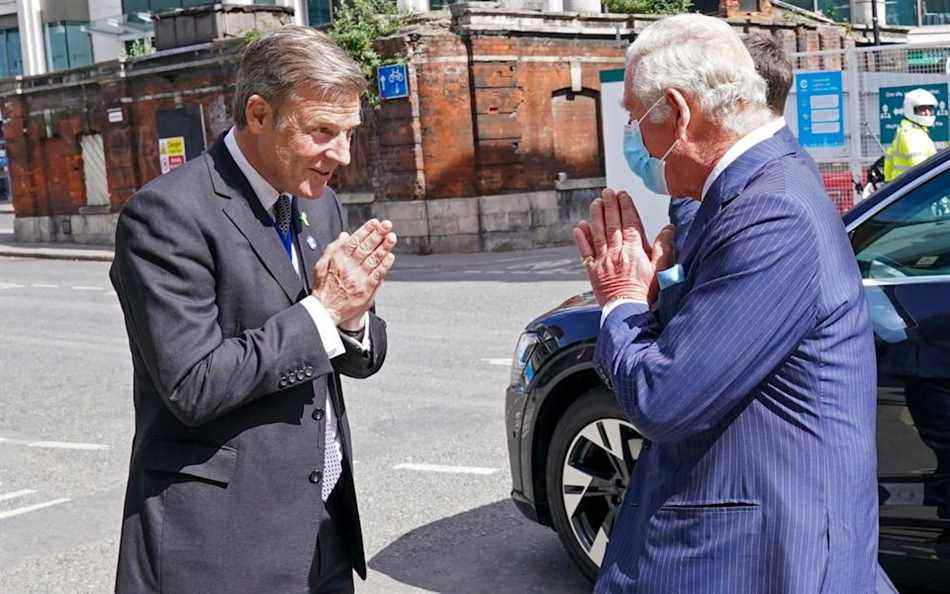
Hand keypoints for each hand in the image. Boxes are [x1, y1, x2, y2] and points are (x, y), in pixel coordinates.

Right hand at [312, 219, 396, 323]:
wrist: (324, 310)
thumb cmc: (324, 286)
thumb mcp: (322, 264)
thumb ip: (333, 248)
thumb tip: (345, 235)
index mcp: (338, 258)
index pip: (354, 241)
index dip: (366, 230)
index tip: (375, 222)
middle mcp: (348, 267)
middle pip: (365, 247)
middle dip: (378, 234)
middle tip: (387, 225)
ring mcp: (357, 278)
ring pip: (373, 259)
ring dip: (384, 247)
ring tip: (392, 237)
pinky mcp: (365, 289)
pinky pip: (377, 274)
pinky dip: (384, 265)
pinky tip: (390, 256)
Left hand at [572, 189, 673, 306]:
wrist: (627, 312)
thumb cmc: (646, 293)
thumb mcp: (661, 270)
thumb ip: (663, 248)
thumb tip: (668, 228)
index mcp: (633, 251)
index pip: (629, 223)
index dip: (626, 207)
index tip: (623, 195)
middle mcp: (616, 252)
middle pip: (612, 224)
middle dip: (610, 205)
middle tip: (607, 192)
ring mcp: (603, 261)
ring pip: (598, 233)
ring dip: (596, 216)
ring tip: (595, 203)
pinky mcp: (593, 271)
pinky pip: (585, 251)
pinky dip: (581, 238)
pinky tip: (579, 227)